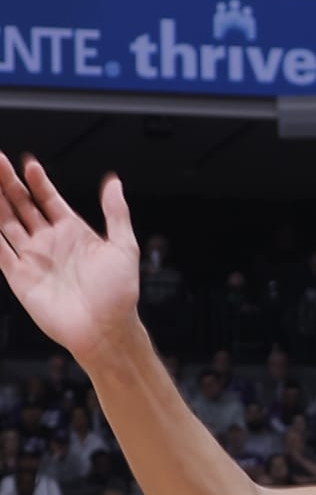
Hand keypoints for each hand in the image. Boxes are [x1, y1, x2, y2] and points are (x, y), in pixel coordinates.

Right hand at [0, 158, 140, 359]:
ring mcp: (33, 259)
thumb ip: (116, 213)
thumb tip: (114, 183)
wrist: (106, 331)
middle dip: (9, 182)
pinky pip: (0, 251)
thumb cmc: (119, 296)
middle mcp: (50, 243)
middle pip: (22, 205)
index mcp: (72, 233)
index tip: (29, 163)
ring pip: (7, 222)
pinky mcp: (21, 278)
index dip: (38, 181)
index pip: (48, 199)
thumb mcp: (124, 248)